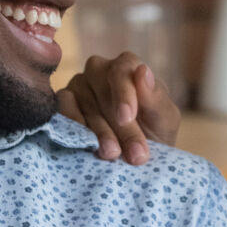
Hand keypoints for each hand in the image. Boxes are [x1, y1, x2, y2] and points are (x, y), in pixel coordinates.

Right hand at [56, 53, 180, 163]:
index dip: (124, 95)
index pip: (121, 70)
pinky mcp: (62, 103)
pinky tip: (86, 146)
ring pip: (83, 103)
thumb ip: (156, 98)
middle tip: (133, 155)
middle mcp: (99, 71)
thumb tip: (143, 71)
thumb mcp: (164, 120)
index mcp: (127, 67)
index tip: (127, 119)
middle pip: (102, 91)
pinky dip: (74, 128)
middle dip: (119, 127)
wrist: (136, 160)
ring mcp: (78, 85)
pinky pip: (62, 109)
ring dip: (98, 132)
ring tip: (112, 155)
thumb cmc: (154, 133)